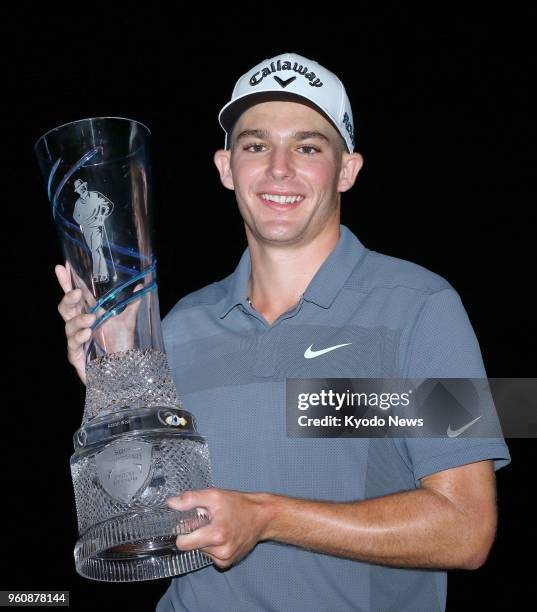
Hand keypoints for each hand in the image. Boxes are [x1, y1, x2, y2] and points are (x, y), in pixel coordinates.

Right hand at [55, 262, 143, 383]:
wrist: (123, 371)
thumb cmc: (121, 344)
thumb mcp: (128, 321)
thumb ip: (132, 303)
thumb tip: (140, 284)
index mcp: (88, 313)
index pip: (74, 296)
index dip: (66, 282)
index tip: (61, 267)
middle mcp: (79, 325)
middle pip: (64, 308)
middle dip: (67, 299)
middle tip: (77, 293)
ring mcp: (76, 340)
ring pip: (67, 326)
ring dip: (78, 320)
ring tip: (91, 319)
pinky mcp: (76, 356)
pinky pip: (72, 346)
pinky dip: (78, 338)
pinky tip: (87, 334)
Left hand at [166, 488, 270, 568]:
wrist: (262, 517)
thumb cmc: (239, 505)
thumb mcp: (214, 496)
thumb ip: (190, 499)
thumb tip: (171, 503)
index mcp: (216, 534)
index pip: (183, 544)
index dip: (182, 532)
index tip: (189, 523)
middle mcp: (221, 551)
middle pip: (192, 546)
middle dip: (196, 534)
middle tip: (209, 521)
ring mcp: (225, 559)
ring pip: (201, 551)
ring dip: (205, 540)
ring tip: (218, 527)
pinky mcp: (228, 563)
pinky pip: (210, 556)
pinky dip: (213, 547)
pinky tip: (223, 536)